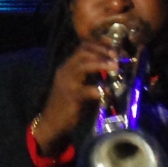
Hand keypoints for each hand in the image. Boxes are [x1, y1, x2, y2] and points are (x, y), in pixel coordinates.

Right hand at [32, 39, 118, 155]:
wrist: (51, 122)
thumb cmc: (68, 104)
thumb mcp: (78, 85)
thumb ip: (90, 76)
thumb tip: (111, 69)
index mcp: (67, 66)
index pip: (82, 47)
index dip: (99, 44)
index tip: (113, 46)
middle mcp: (65, 70)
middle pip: (83, 52)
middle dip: (101, 51)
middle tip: (115, 56)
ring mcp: (67, 82)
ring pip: (83, 65)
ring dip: (101, 64)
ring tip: (114, 66)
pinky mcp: (71, 96)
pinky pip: (86, 89)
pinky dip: (99, 89)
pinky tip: (108, 91)